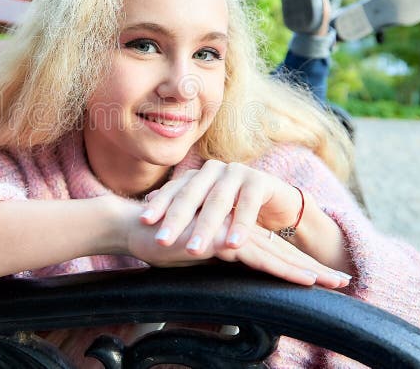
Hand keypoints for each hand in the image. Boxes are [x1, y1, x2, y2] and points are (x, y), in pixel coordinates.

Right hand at [125, 206, 348, 288]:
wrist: (136, 226)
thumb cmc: (162, 240)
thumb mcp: (194, 255)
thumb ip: (213, 259)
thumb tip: (223, 274)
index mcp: (234, 234)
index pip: (273, 251)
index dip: (299, 265)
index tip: (325, 278)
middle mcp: (238, 231)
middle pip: (284, 251)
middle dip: (315, 268)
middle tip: (345, 281)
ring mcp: (232, 233)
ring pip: (278, 254)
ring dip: (308, 271)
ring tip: (334, 283)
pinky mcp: (223, 240)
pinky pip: (259, 257)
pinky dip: (284, 269)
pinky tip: (304, 278)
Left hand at [141, 160, 302, 251]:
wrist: (276, 205)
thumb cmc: (232, 211)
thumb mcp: (203, 211)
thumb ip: (179, 208)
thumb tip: (143, 207)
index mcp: (196, 176)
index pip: (173, 190)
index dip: (159, 204)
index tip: (143, 221)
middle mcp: (213, 170)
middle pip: (191, 194)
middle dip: (176, 218)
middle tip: (162, 240)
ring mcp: (237, 172)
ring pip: (218, 200)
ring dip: (206, 227)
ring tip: (194, 249)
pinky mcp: (260, 181)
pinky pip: (248, 205)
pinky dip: (240, 226)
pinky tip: (233, 245)